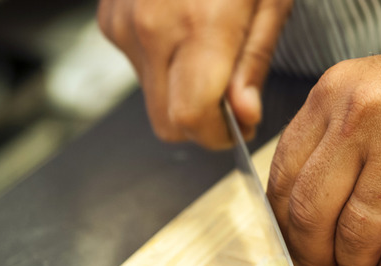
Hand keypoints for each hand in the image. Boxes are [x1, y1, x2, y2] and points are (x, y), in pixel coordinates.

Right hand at [97, 0, 291, 147]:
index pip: (191, 119)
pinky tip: (184, 34)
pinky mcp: (110, 19)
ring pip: (151, 98)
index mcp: (200, 27)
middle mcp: (152, 30)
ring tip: (210, 52)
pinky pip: (137, 67)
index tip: (238, 129)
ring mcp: (124, 24)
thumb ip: (253, 64)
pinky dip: (163, 66)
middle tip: (230, 102)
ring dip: (181, 94)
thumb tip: (243, 118)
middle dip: (201, 124)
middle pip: (166, 122)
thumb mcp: (270, 3)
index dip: (218, 137)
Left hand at [267, 26, 380, 265]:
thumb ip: (338, 140)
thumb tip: (309, 213)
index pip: (284, 174)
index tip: (293, 249)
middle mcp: (362, 117)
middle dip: (311, 259)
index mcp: (335, 94)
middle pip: (311, 211)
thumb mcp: (377, 93)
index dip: (283, 225)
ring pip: (356, 233)